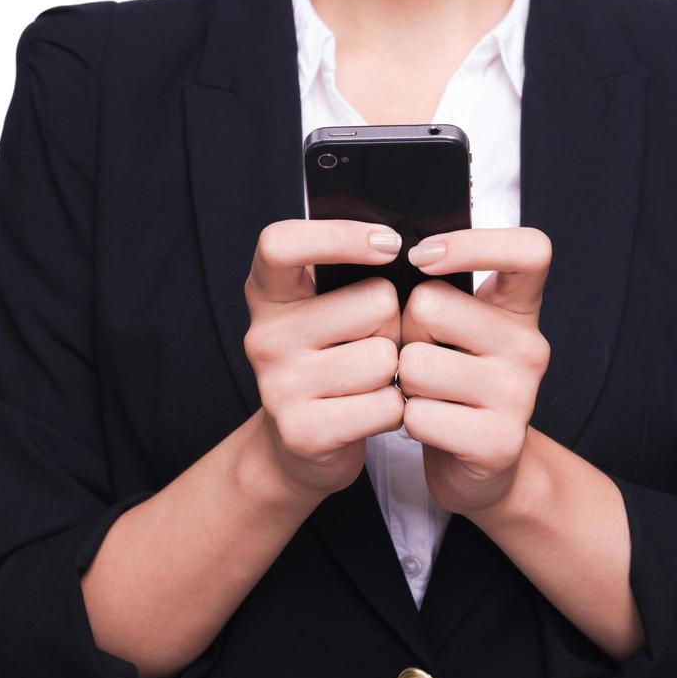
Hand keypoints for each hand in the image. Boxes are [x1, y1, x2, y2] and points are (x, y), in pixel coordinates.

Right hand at [243, 219, 405, 500]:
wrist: (298, 442)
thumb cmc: (329, 360)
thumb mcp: (325, 307)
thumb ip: (351, 273)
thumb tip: (411, 250)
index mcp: (268, 293)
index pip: (282, 243)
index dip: (339, 235)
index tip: (389, 244)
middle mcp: (265, 335)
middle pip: (376, 303)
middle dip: (392, 324)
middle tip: (370, 344)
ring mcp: (279, 386)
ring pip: (386, 358)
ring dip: (395, 372)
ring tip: (369, 380)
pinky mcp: (303, 431)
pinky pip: (386, 405)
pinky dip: (393, 410)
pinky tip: (370, 411)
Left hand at [396, 227, 552, 516]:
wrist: (480, 465)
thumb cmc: (451, 383)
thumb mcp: (452, 328)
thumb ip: (434, 289)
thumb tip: (380, 254)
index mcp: (518, 307)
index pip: (528, 249)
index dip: (473, 242)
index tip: (422, 256)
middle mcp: (529, 345)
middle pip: (430, 304)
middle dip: (404, 331)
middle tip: (420, 356)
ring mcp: (520, 395)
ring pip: (415, 364)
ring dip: (401, 382)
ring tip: (423, 393)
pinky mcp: (499, 442)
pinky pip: (418, 415)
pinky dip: (406, 421)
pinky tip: (427, 425)